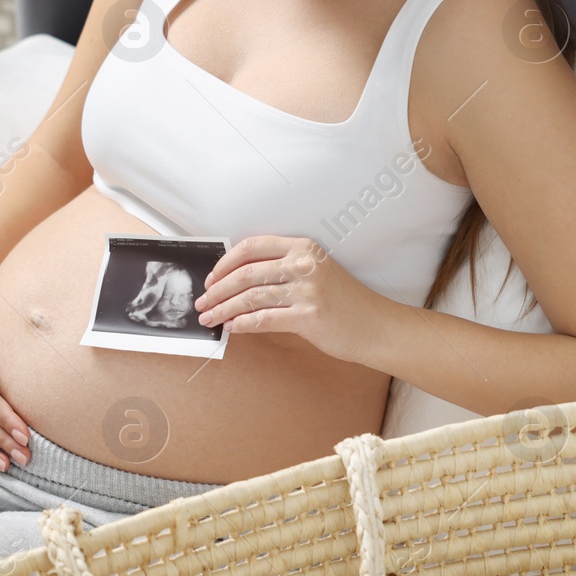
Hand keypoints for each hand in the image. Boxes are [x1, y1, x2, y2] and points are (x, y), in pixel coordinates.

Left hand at [192, 235, 384, 363]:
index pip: (251, 247)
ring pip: (250, 297)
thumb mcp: (315, 272)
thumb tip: (237, 281)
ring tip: (210, 319)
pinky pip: (263, 319)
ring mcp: (307, 290)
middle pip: (245, 273)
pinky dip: (242, 325)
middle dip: (216, 290)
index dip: (224, 263)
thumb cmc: (343, 301)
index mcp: (302, 247)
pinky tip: (232, 328)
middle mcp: (303, 264)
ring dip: (223, 309)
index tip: (211, 278)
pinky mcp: (308, 316)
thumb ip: (283, 269)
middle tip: (202, 303)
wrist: (374, 326)